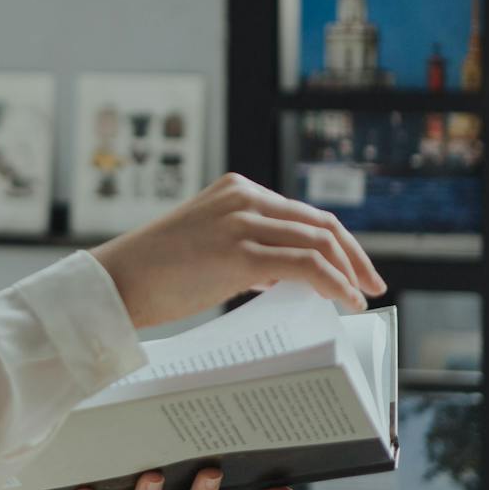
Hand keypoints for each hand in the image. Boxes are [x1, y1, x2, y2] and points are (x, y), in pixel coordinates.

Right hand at [89, 172, 385, 329]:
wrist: (118, 281)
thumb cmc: (156, 271)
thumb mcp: (207, 243)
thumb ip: (246, 247)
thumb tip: (285, 273)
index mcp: (236, 189)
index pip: (302, 212)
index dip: (337, 241)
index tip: (354, 267)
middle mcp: (242, 198)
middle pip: (320, 223)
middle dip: (353, 256)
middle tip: (370, 285)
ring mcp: (240, 222)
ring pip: (318, 242)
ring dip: (348, 273)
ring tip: (357, 299)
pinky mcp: (239, 252)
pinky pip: (305, 265)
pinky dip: (333, 283)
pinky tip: (342, 300)